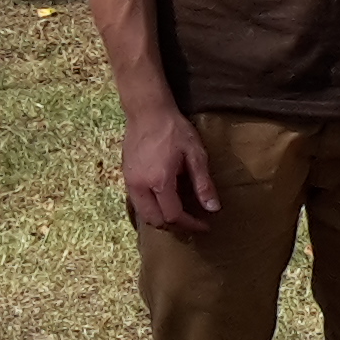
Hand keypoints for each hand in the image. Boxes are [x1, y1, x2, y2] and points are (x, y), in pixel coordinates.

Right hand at [122, 103, 218, 232]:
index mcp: (159, 181)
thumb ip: (203, 183)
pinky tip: (165, 202)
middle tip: (193, 222)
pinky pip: (137, 202)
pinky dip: (151, 209)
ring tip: (181, 215)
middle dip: (175, 226)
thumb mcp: (196, 155)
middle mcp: (140, 186)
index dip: (191, 224)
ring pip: (143, 214)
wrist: (147, 112)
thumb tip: (213, 208)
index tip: (205, 225)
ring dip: (161, 219)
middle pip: (155, 220)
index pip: (173, 215)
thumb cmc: (174, 130)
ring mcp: (129, 182)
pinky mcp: (126, 176)